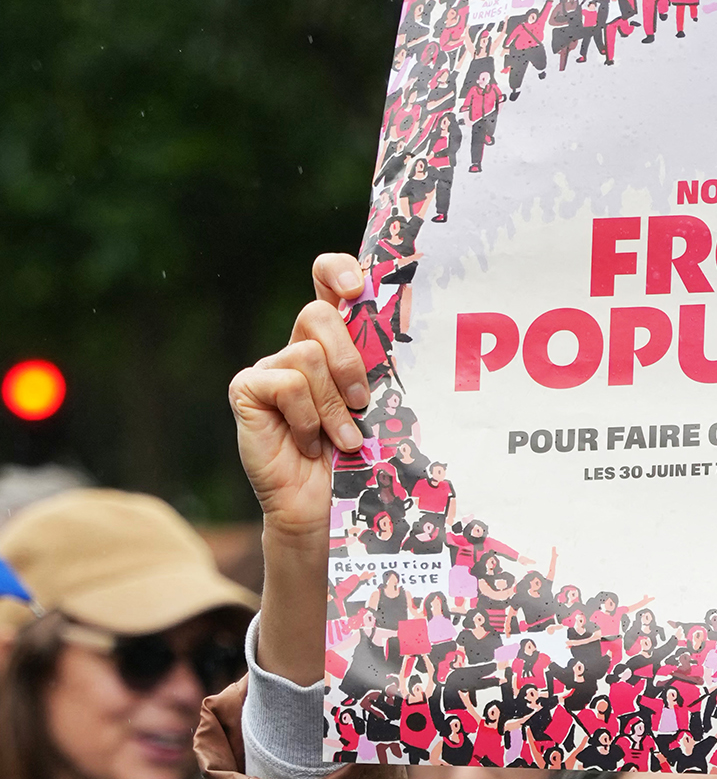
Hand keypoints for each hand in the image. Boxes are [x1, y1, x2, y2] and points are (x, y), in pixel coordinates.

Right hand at [230, 253, 370, 539]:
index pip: (329, 281)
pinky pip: (285, 383)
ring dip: (334, 404)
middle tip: (364, 402)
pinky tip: (309, 443)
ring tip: (344, 439)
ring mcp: (270, 368)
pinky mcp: (247, 390)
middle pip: (319, 313)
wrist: (328, 508)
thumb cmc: (362, 458)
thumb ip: (383, 369)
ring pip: (307, 355)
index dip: (338, 270)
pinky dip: (306, 417)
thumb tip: (408, 331)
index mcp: (335, 342)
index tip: (358, 288)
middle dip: (349, 358)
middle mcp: (299, 347)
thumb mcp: (381, 407)